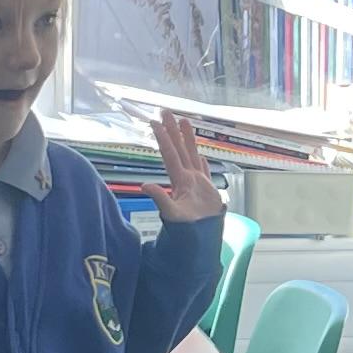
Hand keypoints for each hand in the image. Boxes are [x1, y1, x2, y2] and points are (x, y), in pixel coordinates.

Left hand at [153, 110, 220, 224]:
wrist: (201, 240)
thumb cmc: (186, 230)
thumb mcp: (171, 214)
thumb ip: (160, 198)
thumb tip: (145, 185)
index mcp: (179, 180)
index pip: (170, 154)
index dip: (164, 138)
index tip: (156, 122)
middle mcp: (186, 177)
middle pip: (179, 148)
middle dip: (173, 130)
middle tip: (167, 111)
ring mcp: (197, 182)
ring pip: (192, 154)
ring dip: (188, 138)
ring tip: (185, 120)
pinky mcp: (207, 189)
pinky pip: (204, 170)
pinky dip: (202, 160)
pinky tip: (201, 153)